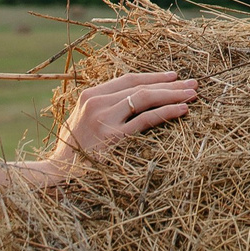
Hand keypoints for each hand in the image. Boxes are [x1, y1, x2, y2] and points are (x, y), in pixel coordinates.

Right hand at [49, 70, 196, 168]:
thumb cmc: (71, 151)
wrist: (56, 173)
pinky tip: (182, 110)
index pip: (128, 79)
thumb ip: (101, 107)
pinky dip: (166, 112)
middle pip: (140, 86)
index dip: (153, 76)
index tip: (173, 77)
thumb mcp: (81, 120)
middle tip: (193, 83)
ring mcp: (105, 118)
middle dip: (170, 84)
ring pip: (145, 98)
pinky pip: (146, 120)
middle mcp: (97, 102)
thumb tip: (125, 100)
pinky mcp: (113, 136)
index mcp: (90, 95)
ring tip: (192, 94)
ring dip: (173, 95)